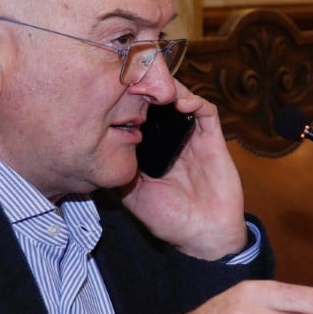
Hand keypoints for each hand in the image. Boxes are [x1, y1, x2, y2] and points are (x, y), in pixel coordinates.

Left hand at [122, 82, 249, 260]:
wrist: (202, 235)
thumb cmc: (168, 219)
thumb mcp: (131, 194)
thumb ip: (119, 169)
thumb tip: (99, 144)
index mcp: (150, 149)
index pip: (138, 114)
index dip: (129, 99)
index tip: (114, 90)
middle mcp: (170, 139)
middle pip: (160, 101)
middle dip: (148, 86)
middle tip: (134, 78)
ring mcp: (192, 137)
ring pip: (182, 100)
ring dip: (169, 89)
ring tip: (155, 86)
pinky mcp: (213, 139)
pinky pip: (206, 112)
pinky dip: (194, 100)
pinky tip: (180, 101)